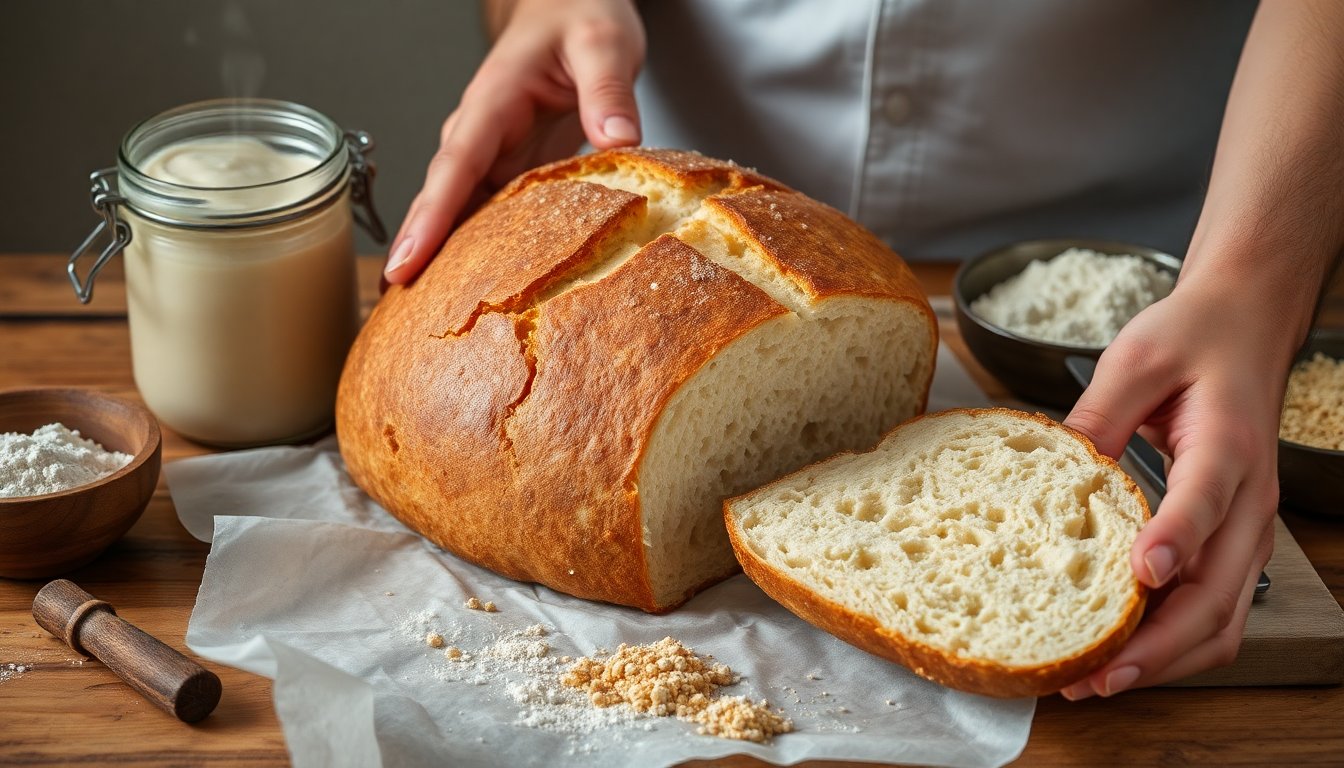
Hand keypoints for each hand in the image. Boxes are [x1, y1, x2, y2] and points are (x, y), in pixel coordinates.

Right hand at [384, 0, 644, 282]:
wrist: (570, 7)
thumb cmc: (581, 19)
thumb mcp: (604, 43)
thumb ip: (609, 91)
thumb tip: (620, 141)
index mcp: (494, 100)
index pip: (455, 165)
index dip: (430, 217)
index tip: (405, 261)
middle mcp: (483, 132)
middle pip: (443, 199)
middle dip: (418, 251)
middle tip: (397, 309)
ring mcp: (493, 154)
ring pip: (459, 211)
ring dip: (443, 257)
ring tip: (423, 316)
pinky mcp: (511, 169)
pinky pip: (487, 213)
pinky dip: (477, 249)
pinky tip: (476, 288)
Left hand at [1058, 279, 1290, 697]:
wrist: (1246, 328)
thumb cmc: (1193, 340)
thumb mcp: (1136, 360)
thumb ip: (1099, 414)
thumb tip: (1058, 468)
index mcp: (1227, 447)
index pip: (1205, 502)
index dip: (1174, 542)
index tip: (1139, 575)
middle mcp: (1247, 501)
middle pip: (1219, 594)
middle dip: (1157, 645)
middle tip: (1093, 673)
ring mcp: (1245, 529)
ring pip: (1222, 620)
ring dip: (1163, 660)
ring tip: (1093, 681)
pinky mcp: (1231, 542)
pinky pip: (1213, 610)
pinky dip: (1171, 644)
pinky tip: (1116, 654)